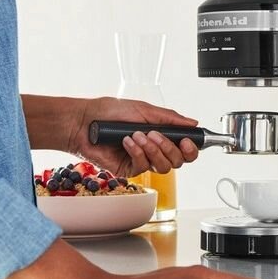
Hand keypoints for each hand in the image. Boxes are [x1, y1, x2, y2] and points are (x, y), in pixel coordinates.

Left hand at [69, 96, 200, 176]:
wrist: (85, 120)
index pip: (184, 149)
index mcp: (160, 135)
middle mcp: (153, 150)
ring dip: (153, 150)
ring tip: (139, 135)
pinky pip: (143, 166)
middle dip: (170, 148)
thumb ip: (170, 118)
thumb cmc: (109, 111)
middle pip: (178, 161)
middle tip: (157, 135)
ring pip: (164, 167)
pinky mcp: (128, 169)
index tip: (188, 140)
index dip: (191, 148)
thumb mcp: (144, 109)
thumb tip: (193, 123)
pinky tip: (127, 141)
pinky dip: (137, 152)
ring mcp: (141, 161)